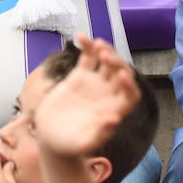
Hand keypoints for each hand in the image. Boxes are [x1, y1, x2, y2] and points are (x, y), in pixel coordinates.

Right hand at [33, 36, 139, 159]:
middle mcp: (109, 94)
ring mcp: (95, 83)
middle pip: (121, 73)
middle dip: (117, 63)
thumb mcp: (83, 144)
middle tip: (105, 56)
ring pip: (107, 61)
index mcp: (115, 110)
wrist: (51, 138)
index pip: (131, 94)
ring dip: (105, 50)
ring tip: (96, 44)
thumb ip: (100, 134)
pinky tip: (80, 36)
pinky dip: (87, 46)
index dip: (129, 85)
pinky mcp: (80, 75)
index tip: (120, 76)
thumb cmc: (69, 146)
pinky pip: (87, 57)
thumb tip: (115, 120)